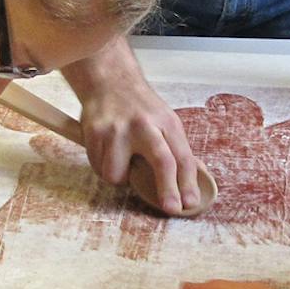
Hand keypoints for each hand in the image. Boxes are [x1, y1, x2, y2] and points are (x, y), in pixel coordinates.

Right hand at [74, 70, 206, 215]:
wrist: (109, 80)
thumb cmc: (141, 107)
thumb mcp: (165, 120)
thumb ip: (176, 149)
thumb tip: (195, 180)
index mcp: (166, 122)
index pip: (182, 156)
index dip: (188, 183)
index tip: (190, 203)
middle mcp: (143, 125)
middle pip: (162, 161)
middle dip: (168, 189)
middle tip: (171, 208)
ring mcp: (116, 129)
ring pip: (117, 175)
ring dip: (119, 177)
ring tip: (121, 161)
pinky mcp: (94, 133)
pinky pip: (98, 168)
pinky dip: (103, 167)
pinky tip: (107, 151)